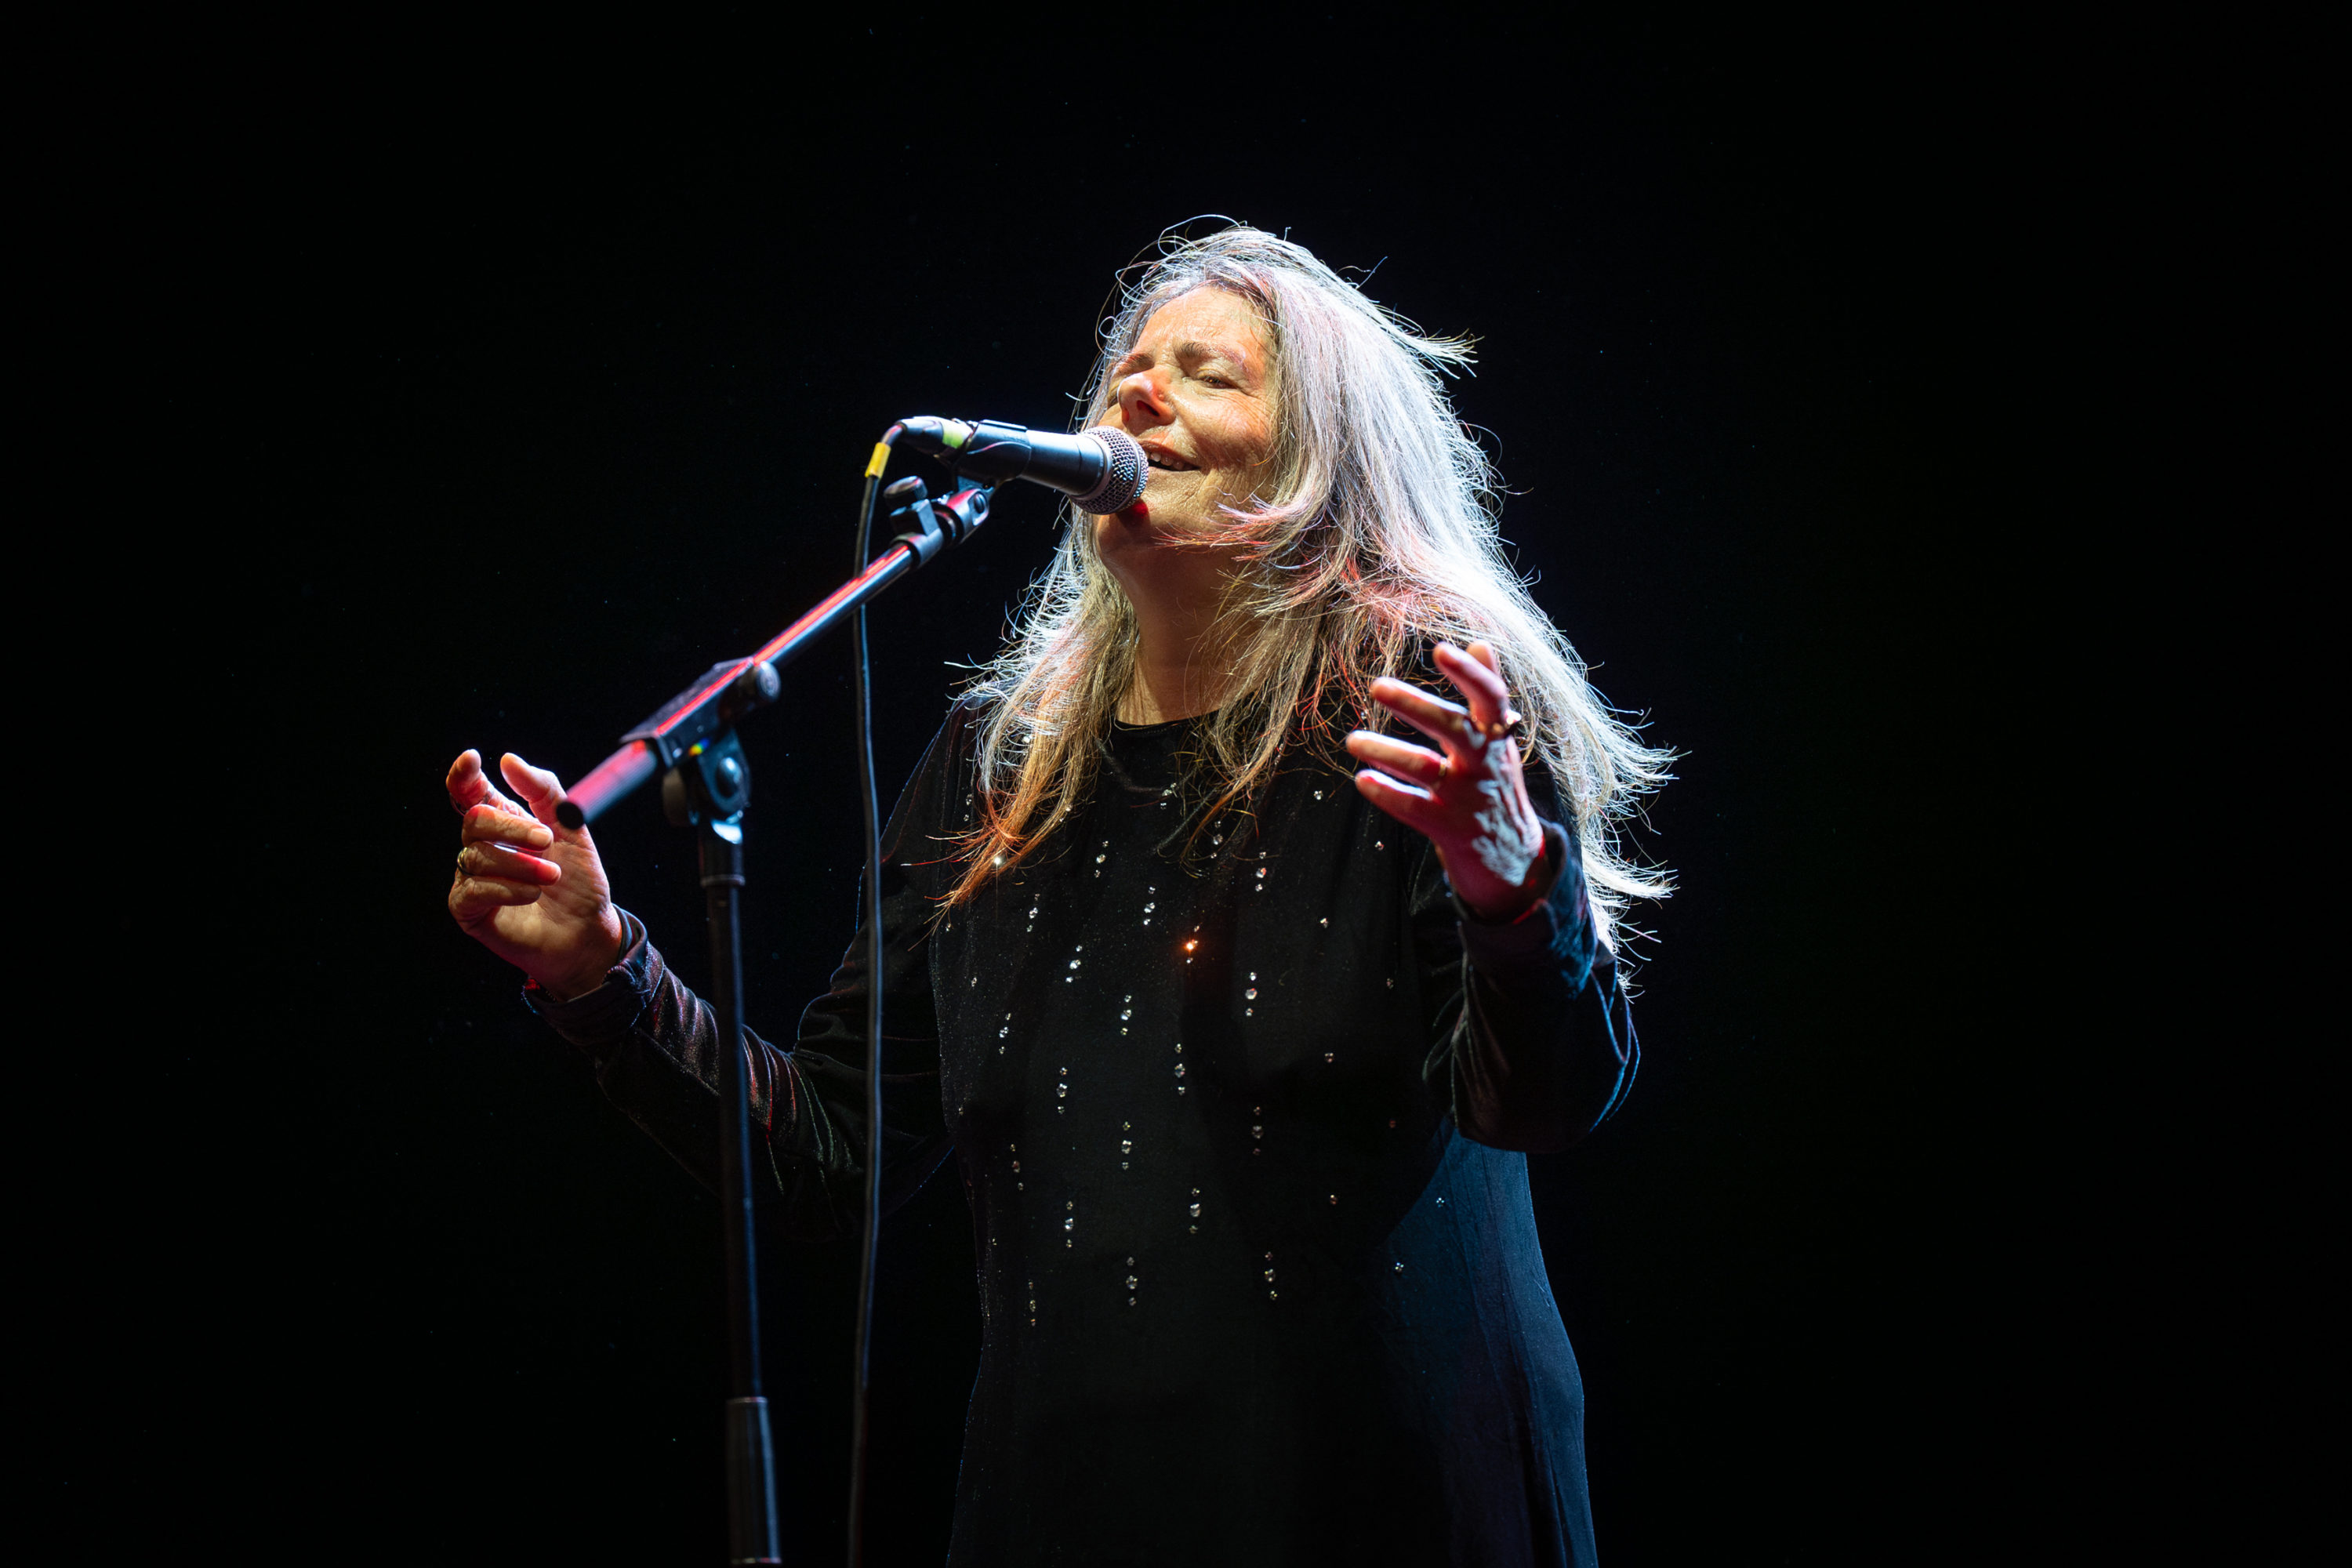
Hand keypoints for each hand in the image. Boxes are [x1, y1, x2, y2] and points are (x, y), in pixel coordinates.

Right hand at [445, 749, 624, 999]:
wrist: (588, 931)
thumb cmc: (580, 883)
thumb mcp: (572, 830)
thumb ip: (544, 791)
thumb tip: (508, 760)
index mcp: (505, 824)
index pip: (470, 792)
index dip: (464, 775)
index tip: (472, 759)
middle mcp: (483, 847)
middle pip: (475, 819)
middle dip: (512, 827)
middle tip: (546, 841)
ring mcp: (472, 877)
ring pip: (476, 855)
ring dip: (522, 865)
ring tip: (552, 877)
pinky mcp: (468, 909)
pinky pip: (474, 888)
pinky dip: (508, 889)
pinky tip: (531, 895)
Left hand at [1345, 642, 1554, 922]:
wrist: (1515, 860)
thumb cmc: (1497, 787)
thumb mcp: (1501, 741)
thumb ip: (1490, 694)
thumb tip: (1481, 643)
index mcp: (1498, 737)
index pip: (1491, 698)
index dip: (1469, 673)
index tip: (1441, 650)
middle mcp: (1486, 764)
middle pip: (1453, 728)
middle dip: (1415, 705)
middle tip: (1376, 686)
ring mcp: (1468, 798)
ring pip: (1425, 769)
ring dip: (1386, 752)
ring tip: (1352, 740)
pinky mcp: (1450, 830)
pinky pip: (1414, 809)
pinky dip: (1387, 794)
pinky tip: (1362, 781)